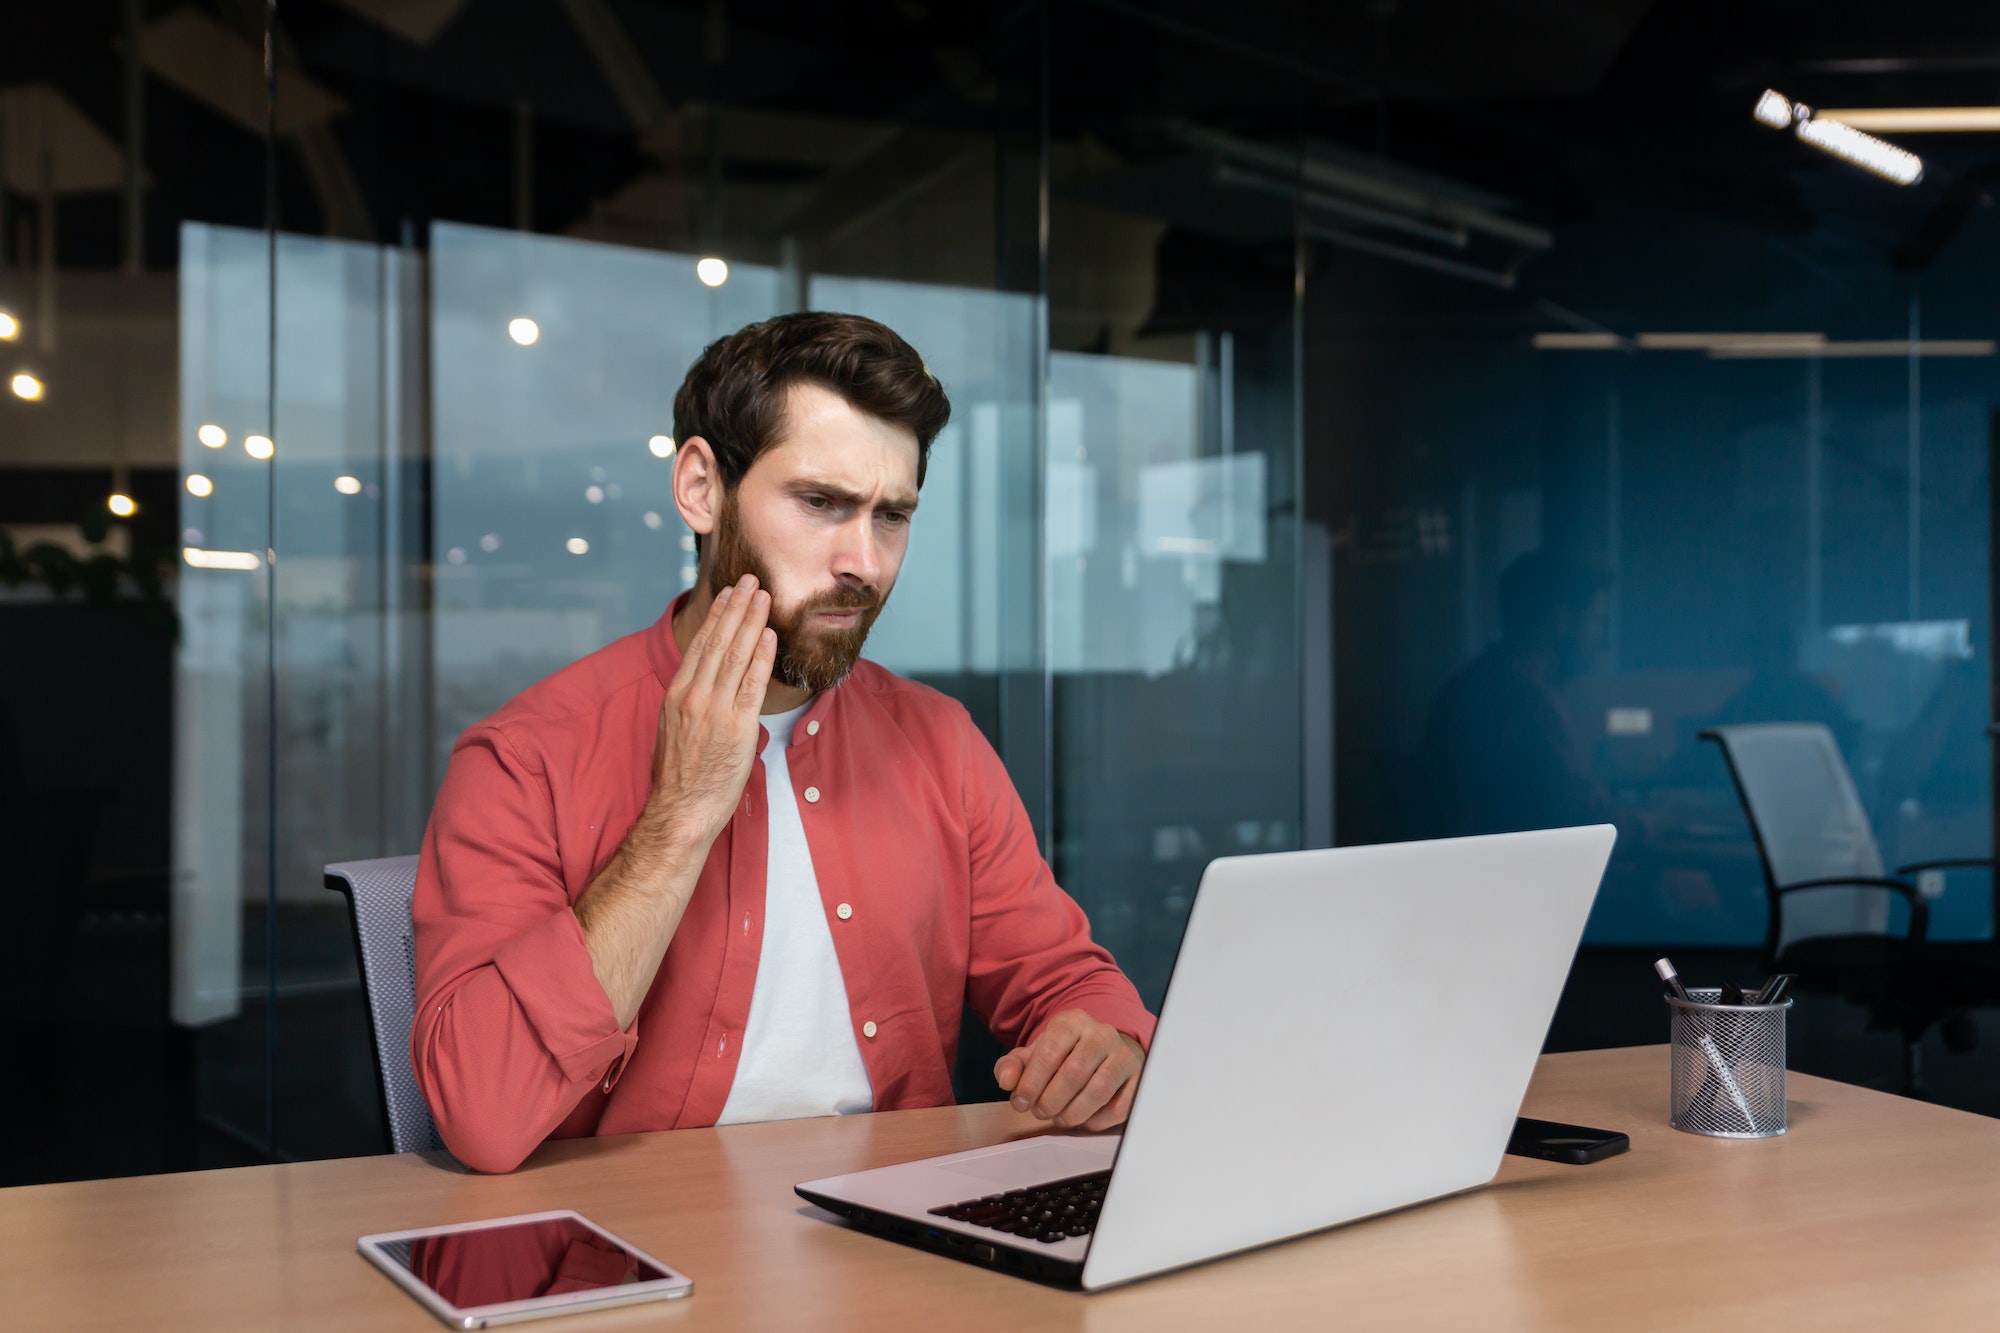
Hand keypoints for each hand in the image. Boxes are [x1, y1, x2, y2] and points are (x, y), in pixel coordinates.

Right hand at [646, 574, 777, 844]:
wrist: (682, 810)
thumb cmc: (679, 776)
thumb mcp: (672, 730)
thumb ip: (688, 704)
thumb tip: (701, 686)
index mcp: (676, 695)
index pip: (700, 645)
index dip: (717, 616)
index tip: (729, 594)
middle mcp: (694, 696)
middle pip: (719, 641)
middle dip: (737, 607)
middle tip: (751, 580)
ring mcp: (715, 710)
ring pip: (736, 655)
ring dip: (752, 621)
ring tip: (764, 597)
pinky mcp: (738, 727)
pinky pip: (753, 683)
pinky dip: (762, 656)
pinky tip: (770, 635)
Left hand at [993, 1009, 1144, 1130]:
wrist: (1104, 1050)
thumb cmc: (1064, 1055)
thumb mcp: (1035, 1054)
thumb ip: (1013, 1066)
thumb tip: (1006, 1081)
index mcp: (1073, 1022)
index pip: (1050, 1052)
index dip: (1031, 1083)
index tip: (1020, 1103)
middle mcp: (1102, 1034)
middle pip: (1074, 1072)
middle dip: (1051, 1100)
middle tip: (1040, 1111)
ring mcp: (1124, 1055)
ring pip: (1098, 1090)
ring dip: (1073, 1112)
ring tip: (1060, 1117)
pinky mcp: (1138, 1079)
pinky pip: (1119, 1107)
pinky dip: (1096, 1121)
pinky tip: (1083, 1119)